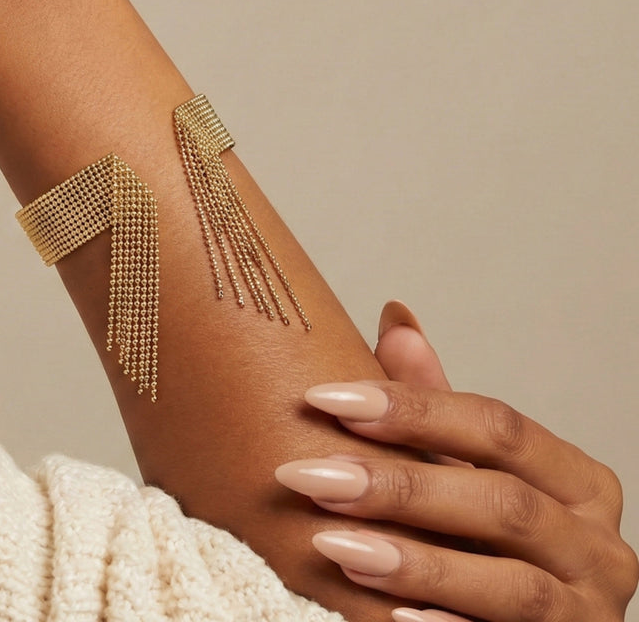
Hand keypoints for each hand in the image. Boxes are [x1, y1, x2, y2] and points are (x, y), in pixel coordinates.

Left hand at [275, 302, 637, 621]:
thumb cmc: (492, 541)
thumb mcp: (469, 468)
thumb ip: (436, 402)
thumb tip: (397, 317)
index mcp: (577, 481)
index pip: (497, 427)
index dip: (411, 407)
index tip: (325, 398)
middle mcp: (598, 547)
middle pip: (502, 503)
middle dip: (398, 487)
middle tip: (311, 476)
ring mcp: (589, 614)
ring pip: (511, 584)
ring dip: (416, 562)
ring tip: (332, 543)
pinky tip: (387, 615)